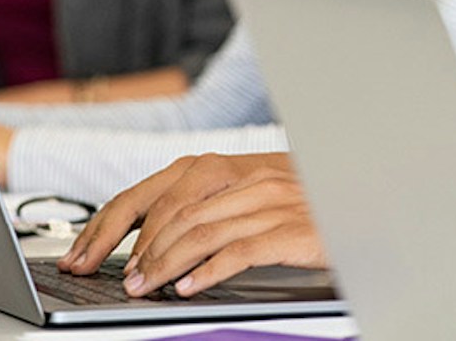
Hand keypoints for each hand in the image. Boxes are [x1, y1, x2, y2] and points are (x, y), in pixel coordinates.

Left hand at [59, 151, 321, 296]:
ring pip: (201, 230)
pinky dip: (208, 270)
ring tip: (141, 287)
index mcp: (233, 167)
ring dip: (163, 263)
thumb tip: (157, 239)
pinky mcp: (292, 229)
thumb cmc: (310, 207)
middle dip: (135, 246)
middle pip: (173, 209)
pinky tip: (187, 287)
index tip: (87, 251)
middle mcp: (249, 177)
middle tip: (116, 278)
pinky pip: (240, 249)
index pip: (159, 189)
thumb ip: (214, 211)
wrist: (367, 205)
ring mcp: (271, 200)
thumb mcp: (258, 199)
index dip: (117, 220)